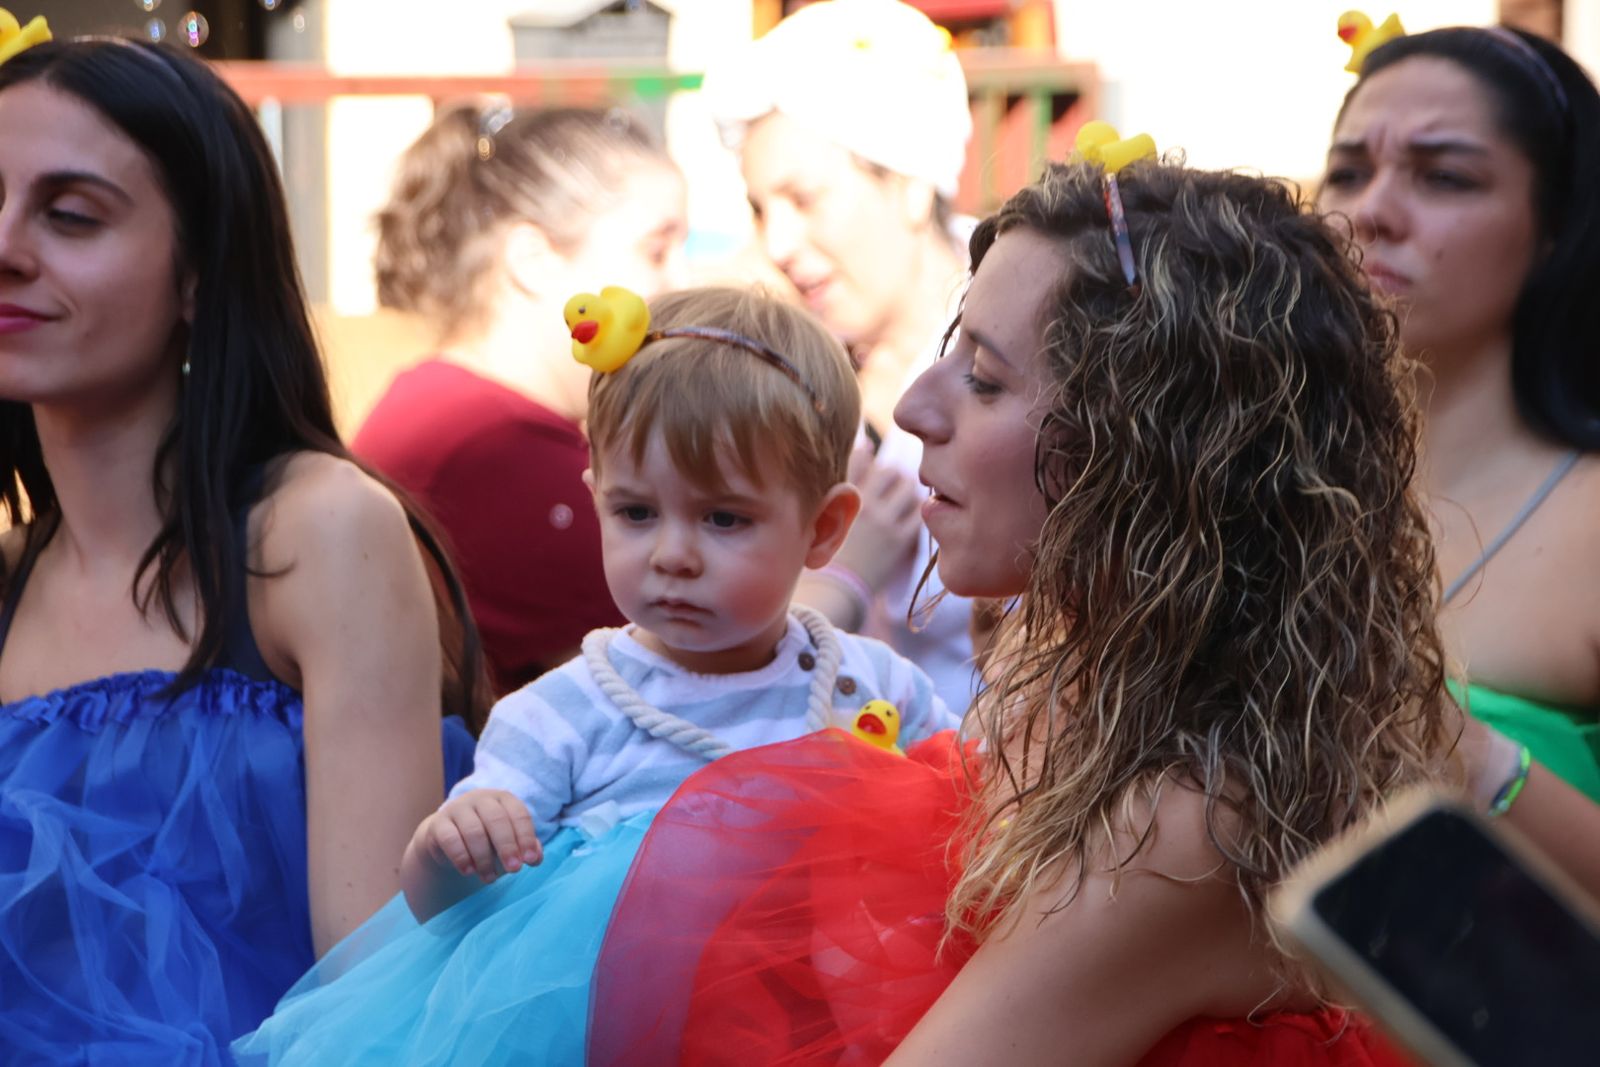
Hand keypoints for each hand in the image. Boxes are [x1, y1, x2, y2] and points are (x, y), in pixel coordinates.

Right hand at [411, 789, 541, 882]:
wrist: (448, 840)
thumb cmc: (488, 839)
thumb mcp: (509, 842)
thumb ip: (525, 847)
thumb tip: (536, 858)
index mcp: (502, 799)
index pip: (518, 814)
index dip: (526, 837)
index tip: (530, 861)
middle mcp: (480, 799)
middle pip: (496, 820)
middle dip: (507, 847)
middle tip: (514, 870)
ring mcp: (457, 808)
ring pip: (474, 831)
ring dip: (484, 858)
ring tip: (490, 878)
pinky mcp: (438, 823)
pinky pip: (450, 839)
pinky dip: (461, 857)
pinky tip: (469, 871)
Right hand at [834, 445, 922, 590]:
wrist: (834, 589)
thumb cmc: (824, 548)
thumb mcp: (825, 507)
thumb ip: (847, 474)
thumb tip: (866, 441)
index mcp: (838, 495)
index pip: (861, 459)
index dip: (869, 457)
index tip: (871, 464)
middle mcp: (862, 504)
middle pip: (890, 471)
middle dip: (893, 476)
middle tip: (892, 489)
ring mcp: (883, 522)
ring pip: (908, 488)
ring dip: (908, 491)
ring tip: (901, 503)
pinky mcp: (900, 540)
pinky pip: (919, 512)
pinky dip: (918, 510)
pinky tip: (909, 519)